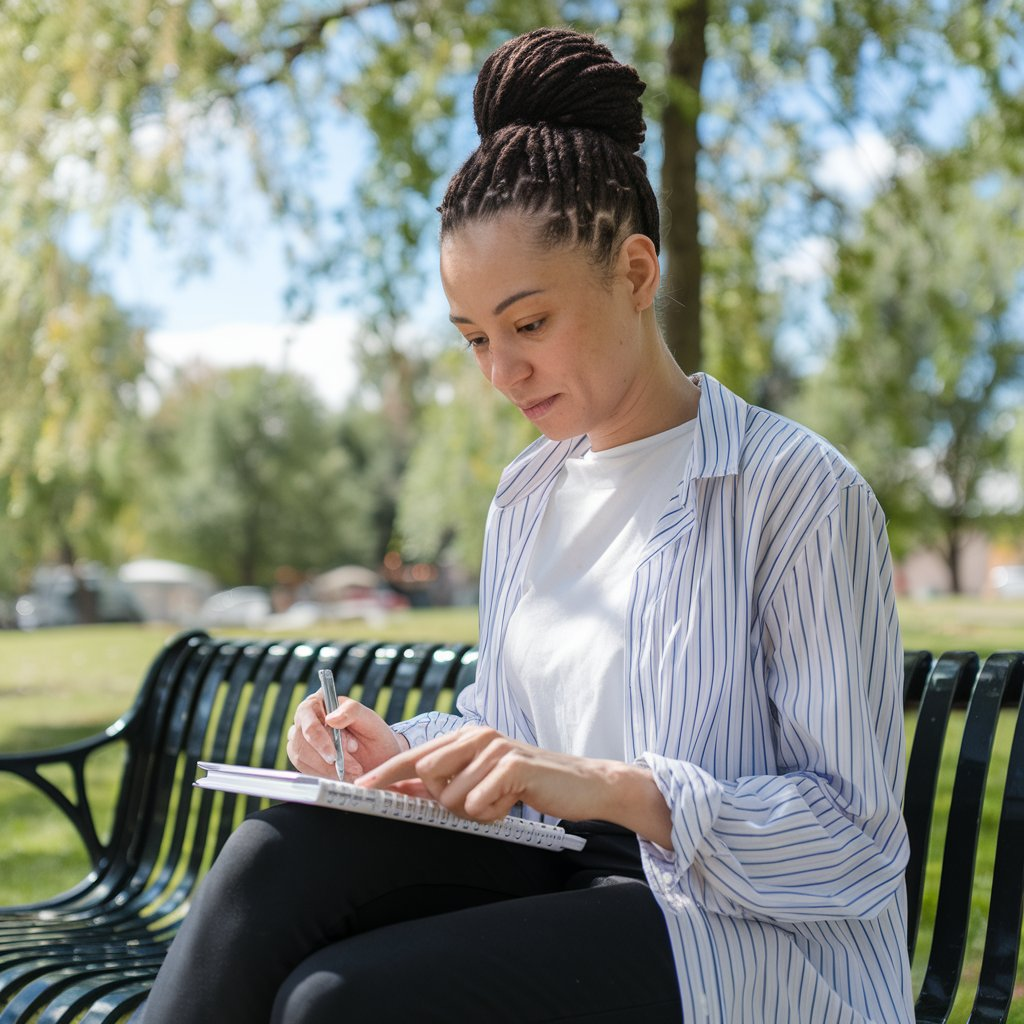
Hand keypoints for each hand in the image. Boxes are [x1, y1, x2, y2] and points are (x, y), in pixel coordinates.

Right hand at [287, 693, 407, 780]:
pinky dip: (325, 775)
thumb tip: (330, 719)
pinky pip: (305, 769)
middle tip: (354, 767)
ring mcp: (301, 740)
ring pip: (301, 756)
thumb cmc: (373, 734)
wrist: (379, 757)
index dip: (317, 735)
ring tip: (353, 771)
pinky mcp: (303, 758)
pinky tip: (343, 775)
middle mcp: (306, 719)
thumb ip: (352, 711)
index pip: (307, 713)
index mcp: (319, 701)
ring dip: (328, 769)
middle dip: (327, 758)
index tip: (333, 756)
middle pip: (302, 739)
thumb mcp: (369, 718)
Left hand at [355, 725, 663, 837]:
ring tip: (502, 800)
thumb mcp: (483, 781)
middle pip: (428, 777)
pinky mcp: (511, 765)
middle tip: (482, 800)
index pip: (416, 754)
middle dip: (447, 800)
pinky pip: (479, 803)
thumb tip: (406, 791)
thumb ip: (448, 782)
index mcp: (466, 737)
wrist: (579, 784)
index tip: (360, 788)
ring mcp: (494, 747)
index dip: (386, 772)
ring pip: (453, 796)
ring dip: (476, 810)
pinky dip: (493, 813)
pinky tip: (513, 802)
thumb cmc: (528, 785)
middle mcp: (476, 736)